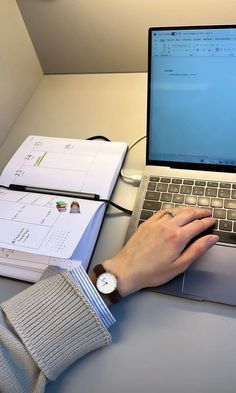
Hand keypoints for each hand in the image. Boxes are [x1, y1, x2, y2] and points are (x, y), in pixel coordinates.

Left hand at [102, 207, 217, 296]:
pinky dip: (172, 209)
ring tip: (194, 210)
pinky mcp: (147, 223)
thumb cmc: (152, 272)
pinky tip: (174, 211)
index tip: (212, 221)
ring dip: (187, 209)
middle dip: (200, 211)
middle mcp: (167, 226)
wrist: (127, 269)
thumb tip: (211, 239)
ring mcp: (156, 223)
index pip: (198, 224)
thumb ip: (197, 250)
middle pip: (189, 213)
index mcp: (178, 237)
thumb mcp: (179, 265)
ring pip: (176, 210)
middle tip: (207, 212)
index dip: (207, 221)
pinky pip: (162, 211)